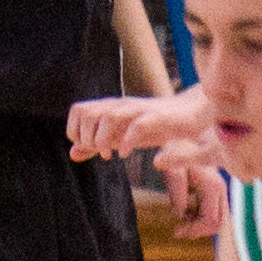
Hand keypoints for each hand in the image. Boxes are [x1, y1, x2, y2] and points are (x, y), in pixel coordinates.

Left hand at [65, 91, 204, 160]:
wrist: (189, 116)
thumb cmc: (152, 126)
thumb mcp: (119, 137)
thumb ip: (96, 145)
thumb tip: (72, 153)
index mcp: (111, 108)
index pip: (78, 110)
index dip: (75, 131)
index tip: (88, 148)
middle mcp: (121, 105)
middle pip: (88, 112)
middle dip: (87, 137)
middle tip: (100, 153)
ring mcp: (139, 110)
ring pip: (108, 116)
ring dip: (102, 139)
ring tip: (108, 155)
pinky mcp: (157, 118)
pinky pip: (137, 125)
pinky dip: (127, 141)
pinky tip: (126, 154)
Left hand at [156, 150, 230, 237]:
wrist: (181, 133)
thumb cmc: (174, 150)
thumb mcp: (172, 171)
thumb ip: (177, 194)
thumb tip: (180, 214)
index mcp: (212, 186)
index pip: (210, 221)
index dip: (193, 231)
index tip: (175, 232)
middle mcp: (220, 188)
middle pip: (218, 224)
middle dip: (198, 231)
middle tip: (178, 230)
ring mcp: (219, 188)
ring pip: (218, 219)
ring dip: (199, 224)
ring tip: (181, 219)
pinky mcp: (215, 188)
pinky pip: (213, 211)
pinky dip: (200, 216)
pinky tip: (187, 210)